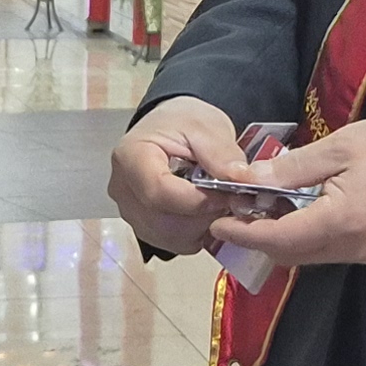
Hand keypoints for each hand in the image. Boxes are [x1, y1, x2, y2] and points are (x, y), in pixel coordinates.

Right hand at [110, 97, 265, 253]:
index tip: (228, 193)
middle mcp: (123, 191)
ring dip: (204, 225)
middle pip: (165, 222)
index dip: (198, 200)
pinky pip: (175, 243)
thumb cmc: (183, 123)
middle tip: (230, 196)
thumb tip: (242, 179)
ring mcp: (132, 214)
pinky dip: (198, 232)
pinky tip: (206, 210)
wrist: (171, 129)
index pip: (158, 192)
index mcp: (131, 157)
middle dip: (205, 215)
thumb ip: (221, 152)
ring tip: (217, 199)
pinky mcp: (145, 229)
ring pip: (172, 238)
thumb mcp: (206, 126)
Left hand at [210, 118, 365, 270]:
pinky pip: (324, 251)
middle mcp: (348, 248)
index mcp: (339, 222)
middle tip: (235, 211)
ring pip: (306, 256)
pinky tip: (295, 212)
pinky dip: (302, 236)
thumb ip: (294, 167)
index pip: (277, 240)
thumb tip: (252, 179)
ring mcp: (361, 252)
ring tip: (262, 208)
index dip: (243, 234)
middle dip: (257, 237)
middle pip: (288, 254)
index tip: (217, 223)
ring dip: (279, 238)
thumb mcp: (341, 145)